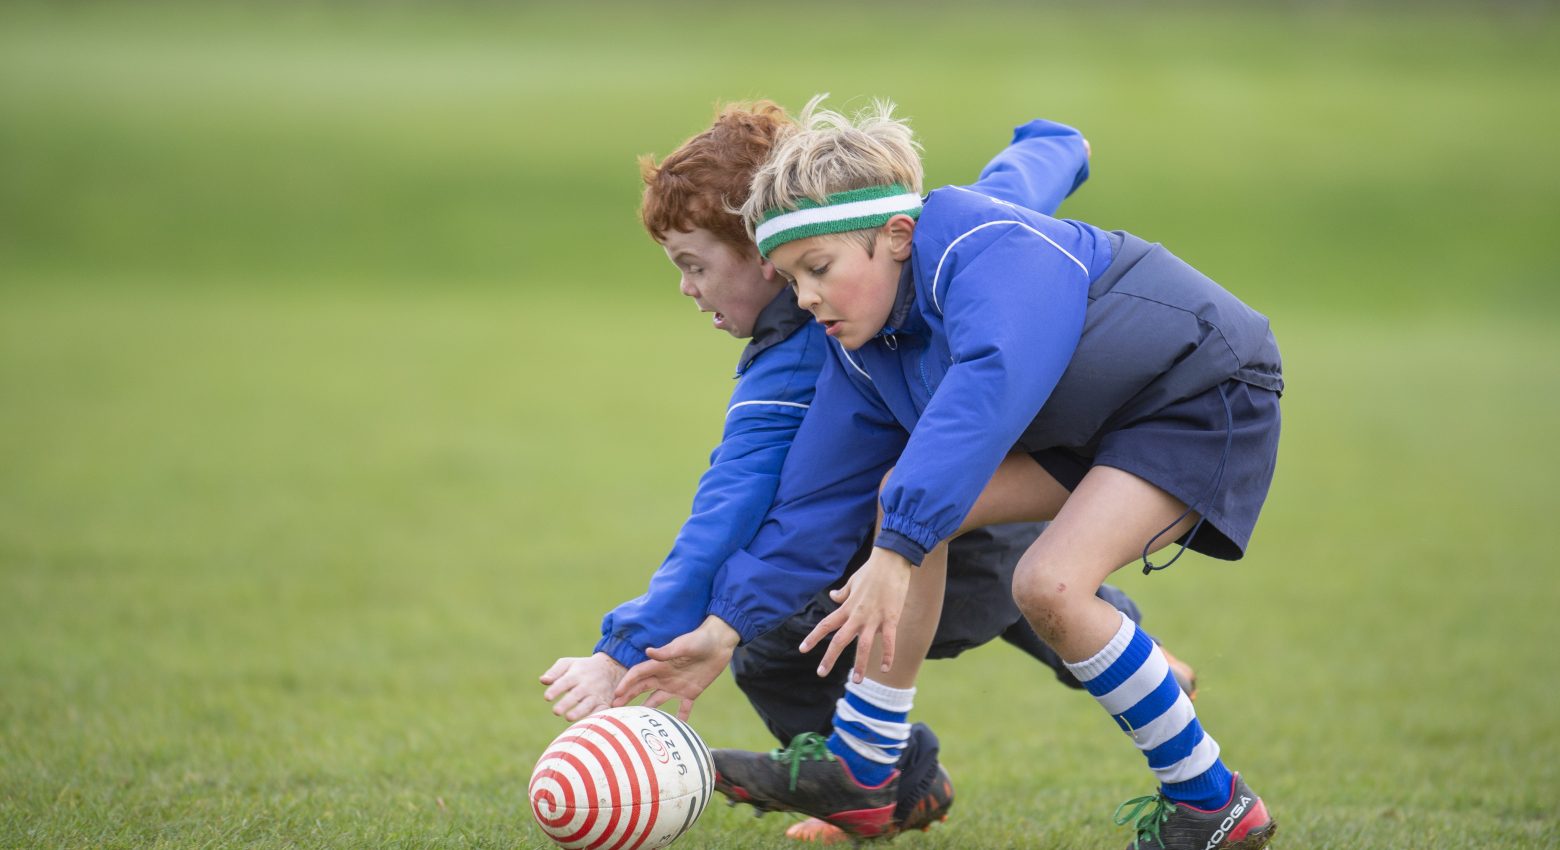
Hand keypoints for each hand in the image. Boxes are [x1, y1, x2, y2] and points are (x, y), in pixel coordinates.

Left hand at [539, 652, 625, 721]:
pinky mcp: (604, 703)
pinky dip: (595, 717)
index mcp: (576, 674)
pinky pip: (601, 711)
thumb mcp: (569, 663)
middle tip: (556, 711)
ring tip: (568, 718)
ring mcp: (596, 694)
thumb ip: (554, 671)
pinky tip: (587, 723)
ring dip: (579, 712)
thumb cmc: (583, 667)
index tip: (547, 697)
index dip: (556, 689)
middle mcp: (587, 685)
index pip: (565, 682)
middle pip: (576, 694)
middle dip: (566, 703)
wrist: (610, 668)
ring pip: (588, 704)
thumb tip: (543, 680)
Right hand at [613, 615, 738, 720]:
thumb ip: (666, 652)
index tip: (615, 695)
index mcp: (660, 664)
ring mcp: (676, 686)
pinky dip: (679, 718)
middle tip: (615, 709)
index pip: (637, 675)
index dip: (626, 684)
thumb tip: (648, 651)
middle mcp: (664, 676)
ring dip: (647, 710)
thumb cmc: (700, 640)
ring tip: (636, 723)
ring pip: (657, 700)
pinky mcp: (691, 692)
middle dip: (628, 697)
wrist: (719, 643)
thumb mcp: (683, 645)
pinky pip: (683, 708)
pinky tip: (674, 731)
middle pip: (642, 689)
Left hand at [799, 547, 911, 683]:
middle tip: (821, 673)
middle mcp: (857, 616)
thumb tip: (832, 595)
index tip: (803, 649)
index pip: (825, 625)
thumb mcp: (852, 582)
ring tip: (857, 682)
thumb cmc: (872, 570)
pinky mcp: (890, 618)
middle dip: (829, 658)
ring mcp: (873, 618)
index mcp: (847, 608)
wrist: (891, 560)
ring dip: (860, 665)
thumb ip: (842, 593)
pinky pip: (888, 641)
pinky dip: (887, 655)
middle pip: (839, 640)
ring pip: (863, 646)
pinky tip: (885, 669)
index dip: (813, 637)